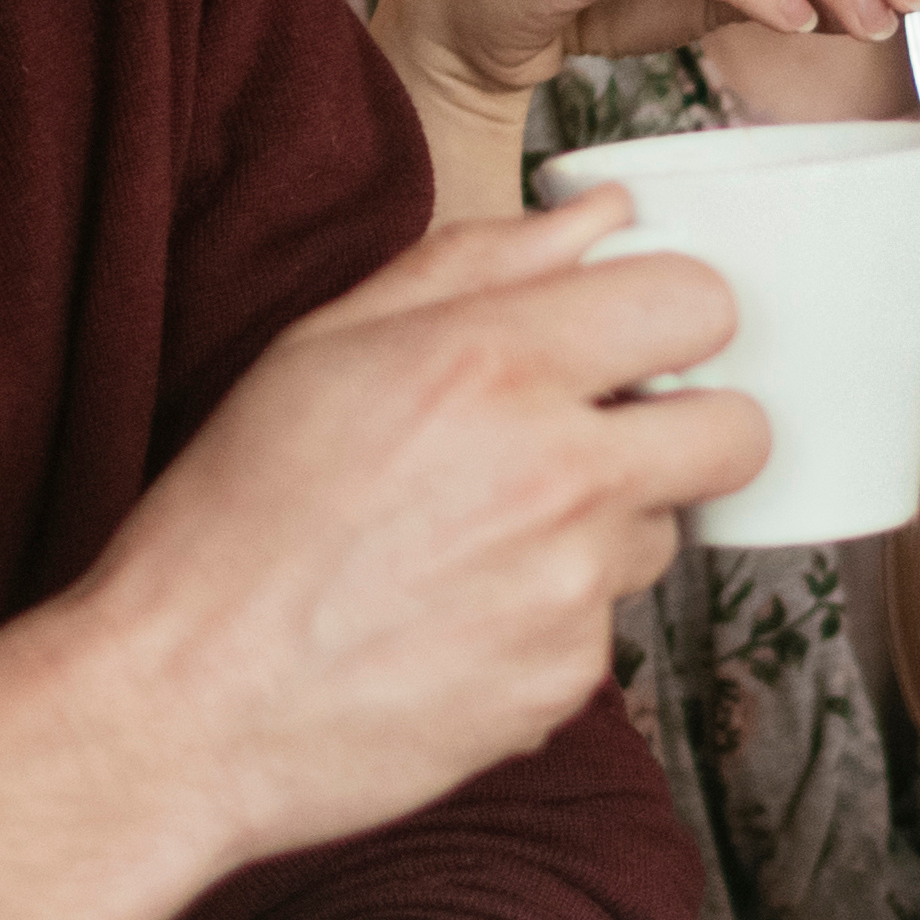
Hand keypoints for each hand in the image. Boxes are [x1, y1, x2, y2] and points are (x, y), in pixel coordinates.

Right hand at [63, 195, 753, 875]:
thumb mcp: (324, 347)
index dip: (673, 315)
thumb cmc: (232, 520)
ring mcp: (569, 590)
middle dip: (687, 424)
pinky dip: (553, 615)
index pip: (698, 302)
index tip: (635, 337)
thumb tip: (603, 215)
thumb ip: (479, 263)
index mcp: (489, 365)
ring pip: (665, 531)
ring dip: (605, 527)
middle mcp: (553, 474)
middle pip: (736, 429)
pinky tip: (459, 612)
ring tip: (479, 537)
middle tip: (601, 436)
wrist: (183, 704)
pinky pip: (606, 625)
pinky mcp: (565, 683)